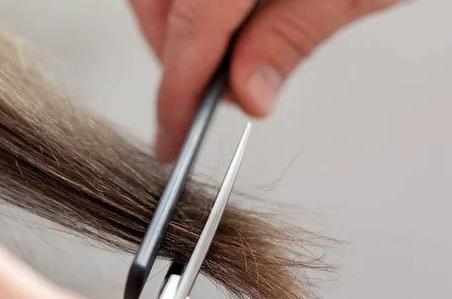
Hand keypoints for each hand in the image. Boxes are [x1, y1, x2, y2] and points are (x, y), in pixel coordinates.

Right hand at [130, 0, 403, 161]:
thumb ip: (292, 35)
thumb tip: (248, 93)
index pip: (193, 24)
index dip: (178, 89)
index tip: (174, 133)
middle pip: (159, 5)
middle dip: (177, 58)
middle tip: (215, 94)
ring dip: (182, 31)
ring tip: (229, 56)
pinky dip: (192, 8)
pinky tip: (227, 22)